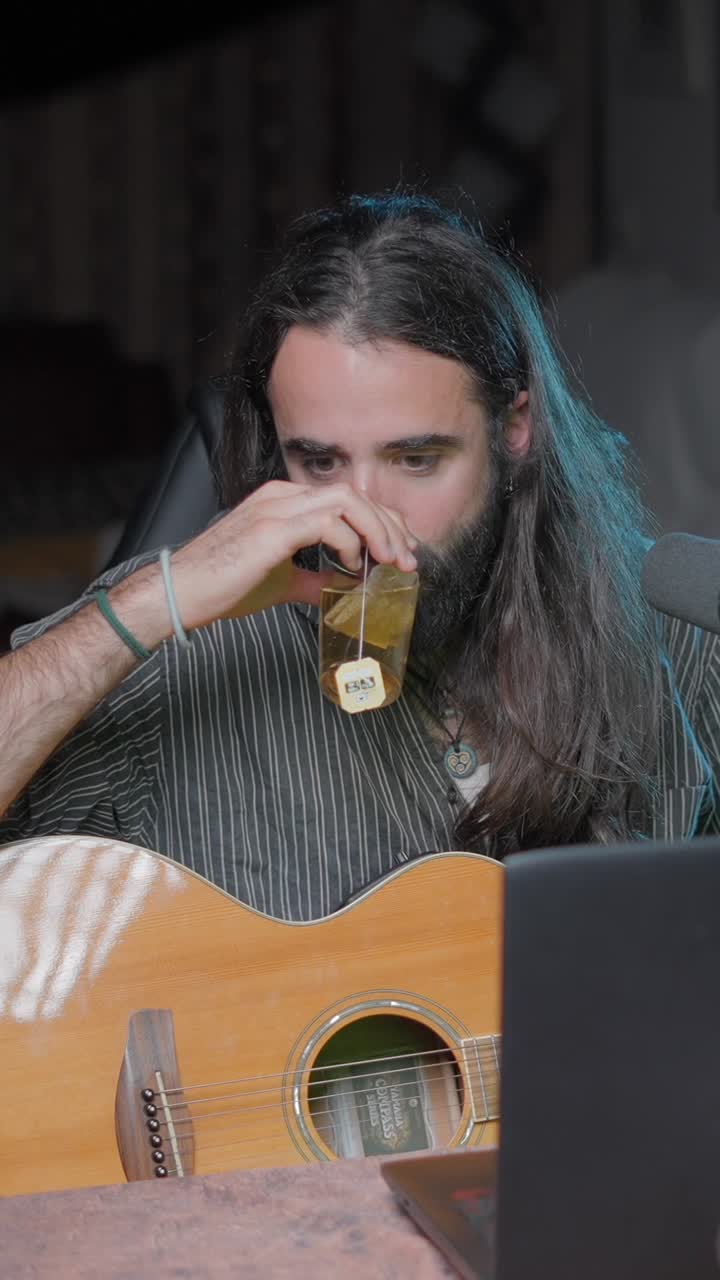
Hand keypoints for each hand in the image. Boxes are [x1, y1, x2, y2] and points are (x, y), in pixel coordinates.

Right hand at [169, 480, 417, 629]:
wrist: (180, 594)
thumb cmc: (221, 586)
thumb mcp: (281, 582)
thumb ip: (316, 580)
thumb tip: (347, 588)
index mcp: (284, 502)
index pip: (348, 498)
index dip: (384, 522)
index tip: (402, 552)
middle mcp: (282, 496)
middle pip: (355, 494)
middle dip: (391, 527)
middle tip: (408, 561)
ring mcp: (277, 508)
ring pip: (348, 500)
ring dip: (378, 532)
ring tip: (389, 563)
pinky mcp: (272, 529)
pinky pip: (328, 522)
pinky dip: (350, 544)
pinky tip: (351, 567)